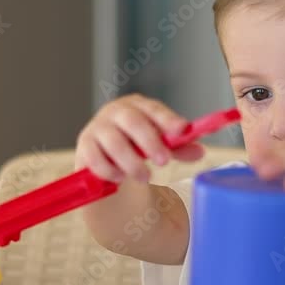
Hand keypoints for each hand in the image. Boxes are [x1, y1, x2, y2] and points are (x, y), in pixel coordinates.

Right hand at [75, 94, 204, 182]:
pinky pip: (95, 159)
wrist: (104, 157)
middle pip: (132, 121)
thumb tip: (199, 151)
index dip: (168, 119)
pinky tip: (120, 179)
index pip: (153, 108)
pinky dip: (109, 170)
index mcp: (137, 106)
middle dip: (150, 141)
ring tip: (145, 177)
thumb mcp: (158, 144)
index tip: (182, 130)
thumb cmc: (135, 144)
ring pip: (114, 142)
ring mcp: (97, 128)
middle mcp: (115, 112)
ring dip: (132, 162)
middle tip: (165, 162)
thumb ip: (178, 148)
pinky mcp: (84, 147)